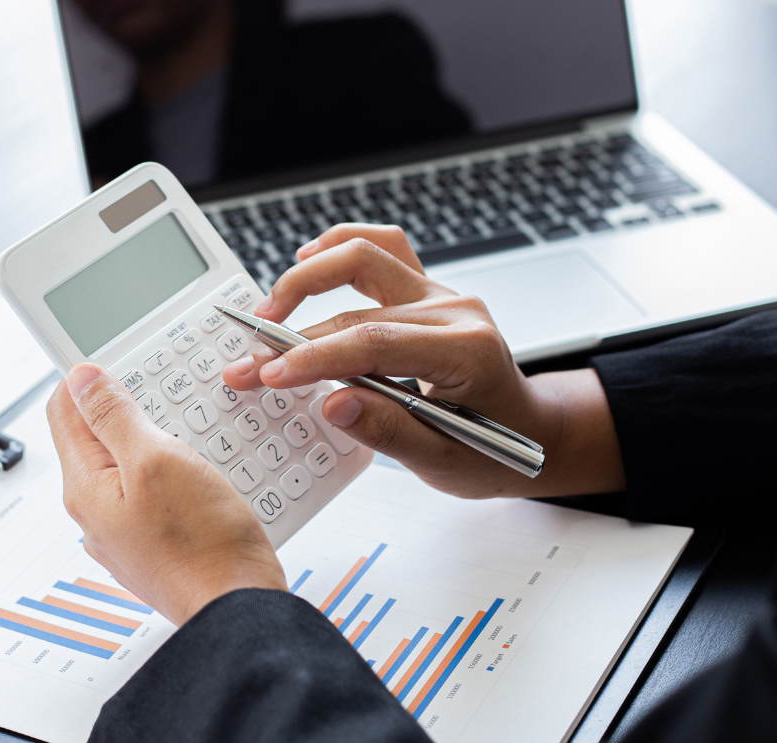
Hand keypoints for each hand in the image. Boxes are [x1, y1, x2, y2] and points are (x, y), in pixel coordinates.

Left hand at [47, 364, 285, 625]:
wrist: (239, 608)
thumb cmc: (203, 544)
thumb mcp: (157, 459)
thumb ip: (115, 416)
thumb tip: (83, 379)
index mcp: (85, 489)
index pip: (64, 411)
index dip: (87, 377)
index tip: (119, 359)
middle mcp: (96, 514)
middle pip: (97, 438)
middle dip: (130, 409)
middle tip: (166, 395)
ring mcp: (125, 534)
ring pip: (130, 467)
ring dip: (157, 442)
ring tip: (191, 435)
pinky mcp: (156, 546)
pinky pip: (155, 495)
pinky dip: (176, 475)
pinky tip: (204, 474)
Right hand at [222, 224, 624, 498]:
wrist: (527, 430)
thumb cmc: (490, 449)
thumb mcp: (443, 462)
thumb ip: (388, 432)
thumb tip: (334, 403)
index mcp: (466, 352)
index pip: (375, 343)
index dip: (315, 358)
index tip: (270, 375)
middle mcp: (453, 311)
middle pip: (358, 305)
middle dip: (293, 337)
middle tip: (249, 365)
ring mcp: (439, 294)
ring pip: (367, 254)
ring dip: (310, 276)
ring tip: (267, 309)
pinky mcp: (425, 290)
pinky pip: (382, 248)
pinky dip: (341, 246)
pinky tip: (306, 258)